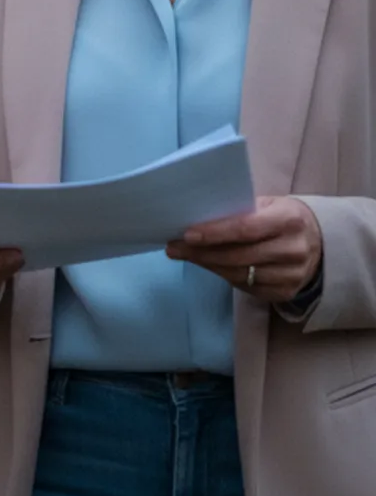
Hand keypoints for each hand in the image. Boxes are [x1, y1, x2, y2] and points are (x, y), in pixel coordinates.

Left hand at [166, 196, 321, 303]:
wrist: (321, 242)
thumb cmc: (282, 216)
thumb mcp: (268, 203)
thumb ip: (239, 210)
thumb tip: (196, 216)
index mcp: (289, 220)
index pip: (245, 229)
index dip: (214, 233)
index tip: (186, 233)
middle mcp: (294, 250)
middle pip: (239, 256)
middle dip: (201, 252)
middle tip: (174, 247)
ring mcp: (293, 275)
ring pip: (240, 274)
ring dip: (208, 265)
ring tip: (185, 255)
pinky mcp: (287, 292)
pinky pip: (247, 287)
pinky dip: (224, 276)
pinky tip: (209, 265)